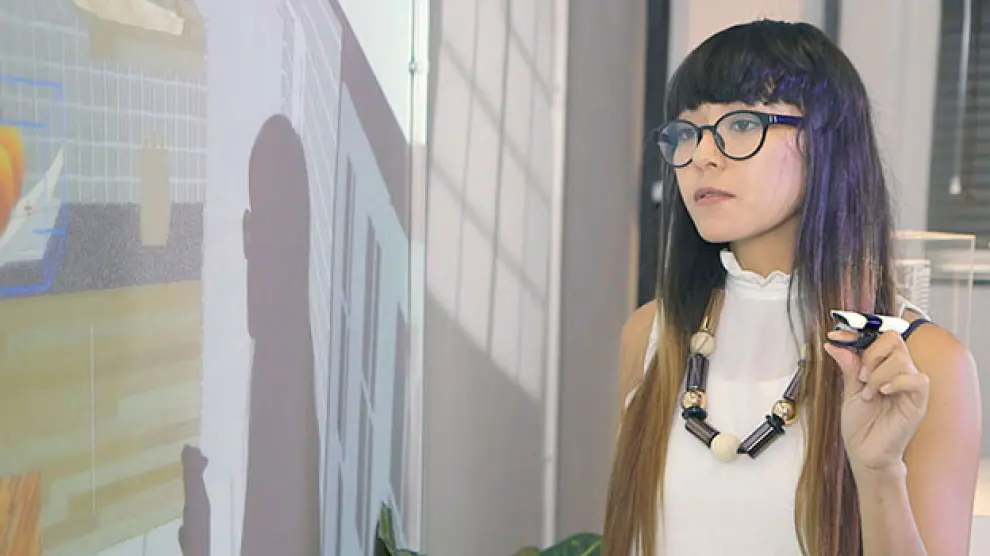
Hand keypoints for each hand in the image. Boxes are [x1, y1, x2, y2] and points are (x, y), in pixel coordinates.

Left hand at [824, 330, 929, 472]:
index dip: (858, 332)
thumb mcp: (849, 392)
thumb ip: (848, 367)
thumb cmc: (861, 427)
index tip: (836, 336)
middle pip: (894, 338)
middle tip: (861, 376)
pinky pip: (917, 379)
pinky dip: (896, 382)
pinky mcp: (918, 402)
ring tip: (869, 393)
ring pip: (901, 358)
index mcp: (882, 368)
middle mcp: (898, 373)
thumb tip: (835, 345)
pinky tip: (882, 392)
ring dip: (878, 373)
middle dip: (871, 353)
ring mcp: (909, 387)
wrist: (865, 454)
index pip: (878, 337)